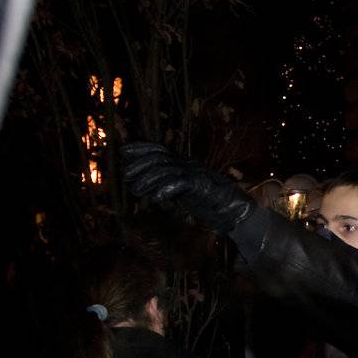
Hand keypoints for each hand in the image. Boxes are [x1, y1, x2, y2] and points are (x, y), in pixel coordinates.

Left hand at [121, 141, 254, 235]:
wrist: (235, 209)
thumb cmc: (208, 202)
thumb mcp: (183, 191)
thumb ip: (168, 186)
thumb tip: (146, 187)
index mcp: (183, 162)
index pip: (159, 149)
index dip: (140, 148)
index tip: (123, 152)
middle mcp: (188, 164)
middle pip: (159, 158)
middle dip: (139, 165)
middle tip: (125, 176)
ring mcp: (195, 173)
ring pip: (166, 170)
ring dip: (147, 180)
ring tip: (136, 191)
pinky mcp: (202, 186)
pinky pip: (180, 183)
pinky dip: (165, 190)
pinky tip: (154, 199)